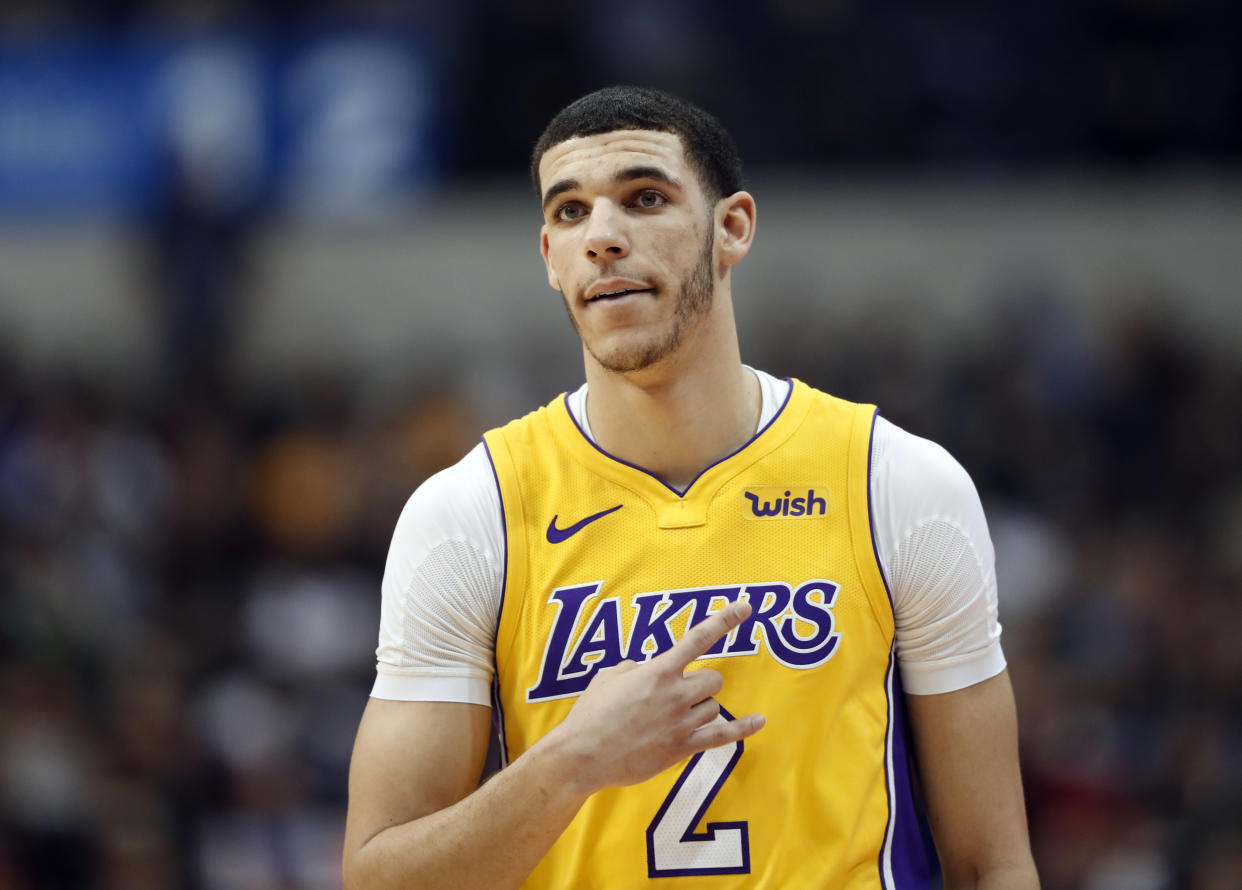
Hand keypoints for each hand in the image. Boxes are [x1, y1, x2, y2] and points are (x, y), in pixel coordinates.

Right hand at [544, 600, 764, 794]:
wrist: (582, 756)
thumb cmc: (591, 714)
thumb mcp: (607, 676)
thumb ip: (633, 668)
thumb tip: (644, 670)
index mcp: (658, 671)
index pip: (698, 638)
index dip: (725, 620)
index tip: (746, 607)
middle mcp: (675, 694)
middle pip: (713, 679)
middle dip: (701, 683)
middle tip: (678, 694)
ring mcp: (681, 723)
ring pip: (713, 707)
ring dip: (700, 708)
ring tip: (671, 718)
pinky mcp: (682, 749)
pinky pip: (721, 736)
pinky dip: (742, 728)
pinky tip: (759, 721)